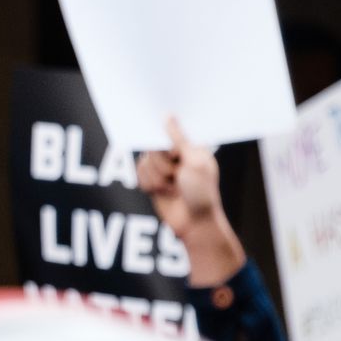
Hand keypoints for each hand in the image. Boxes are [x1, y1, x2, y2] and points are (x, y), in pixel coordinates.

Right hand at [136, 116, 246, 286]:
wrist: (194, 225)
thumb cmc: (201, 193)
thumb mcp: (195, 162)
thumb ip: (179, 138)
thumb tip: (167, 115)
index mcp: (191, 146)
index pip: (169, 129)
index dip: (162, 134)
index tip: (157, 133)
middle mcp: (177, 155)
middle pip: (152, 147)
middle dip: (162, 165)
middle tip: (177, 176)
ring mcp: (164, 168)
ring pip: (144, 162)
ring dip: (157, 178)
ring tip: (173, 189)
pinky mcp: (153, 181)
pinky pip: (138, 174)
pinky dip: (149, 185)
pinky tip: (163, 193)